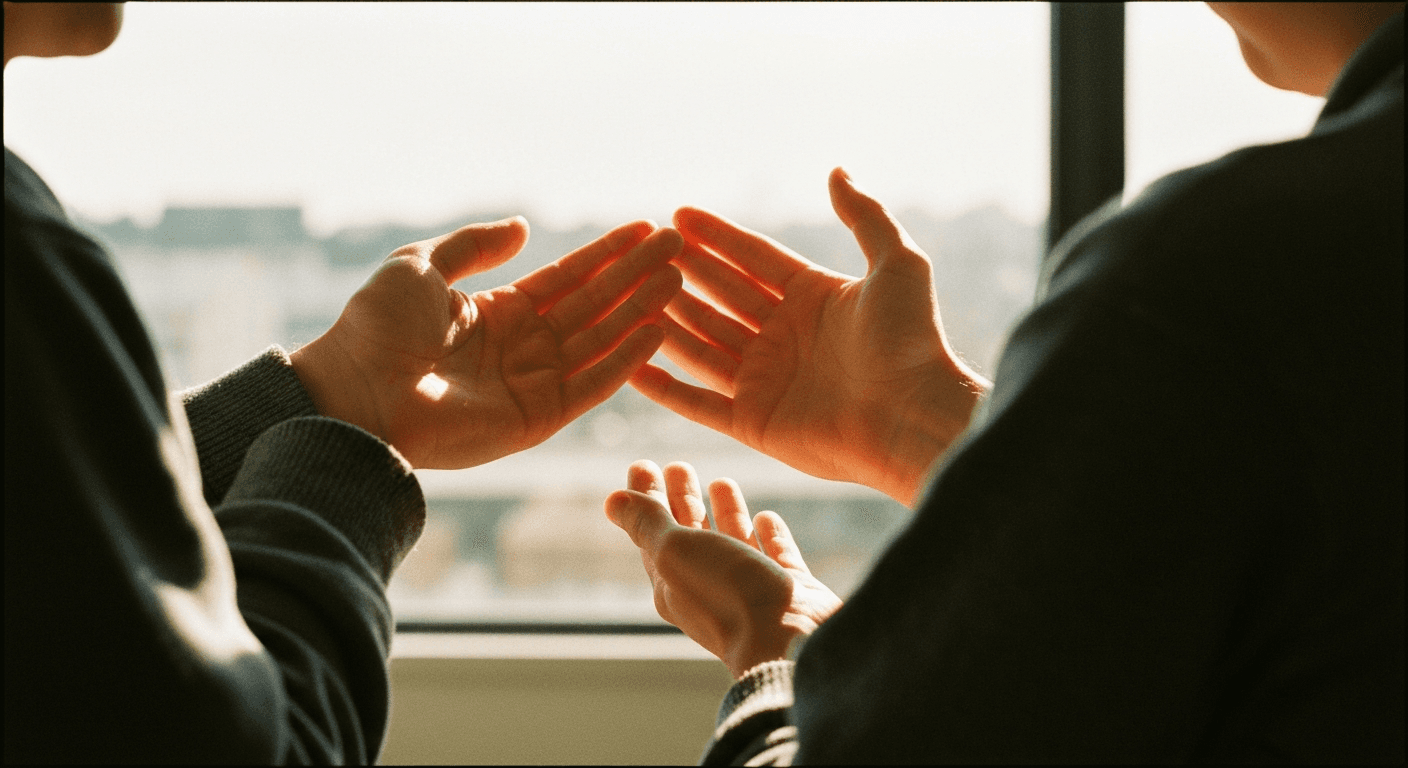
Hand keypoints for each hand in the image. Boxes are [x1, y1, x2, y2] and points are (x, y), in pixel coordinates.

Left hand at [290, 217, 682, 468]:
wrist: (354, 392)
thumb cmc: (375, 327)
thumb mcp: (422, 266)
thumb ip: (475, 246)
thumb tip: (524, 226)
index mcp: (498, 313)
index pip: (568, 279)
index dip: (607, 254)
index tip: (646, 229)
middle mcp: (523, 348)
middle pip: (593, 306)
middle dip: (635, 276)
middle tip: (677, 249)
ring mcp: (533, 384)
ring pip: (600, 341)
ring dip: (639, 311)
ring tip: (677, 281)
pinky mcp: (537, 419)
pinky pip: (591, 385)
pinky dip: (625, 360)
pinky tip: (656, 331)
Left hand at [605, 460, 841, 678]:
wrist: (790, 640)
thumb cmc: (726, 595)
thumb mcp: (675, 552)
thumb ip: (647, 524)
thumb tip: (612, 502)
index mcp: (673, 582)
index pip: (652, 532)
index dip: (645, 498)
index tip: (642, 465)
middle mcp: (709, 587)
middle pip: (690, 535)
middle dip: (682, 500)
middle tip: (679, 466)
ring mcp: (751, 590)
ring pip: (732, 542)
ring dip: (725, 513)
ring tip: (722, 480)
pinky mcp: (791, 591)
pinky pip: (775, 557)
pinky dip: (770, 536)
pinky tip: (768, 517)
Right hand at [631, 168, 989, 505]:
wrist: (913, 416)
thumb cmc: (910, 341)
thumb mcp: (896, 263)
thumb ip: (865, 217)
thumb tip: (838, 171)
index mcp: (814, 299)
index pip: (753, 260)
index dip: (717, 237)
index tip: (677, 214)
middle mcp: (785, 338)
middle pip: (722, 297)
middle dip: (685, 272)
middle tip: (644, 248)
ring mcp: (766, 381)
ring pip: (703, 343)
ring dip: (669, 319)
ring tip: (630, 293)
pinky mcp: (753, 422)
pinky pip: (698, 402)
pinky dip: (665, 386)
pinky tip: (632, 363)